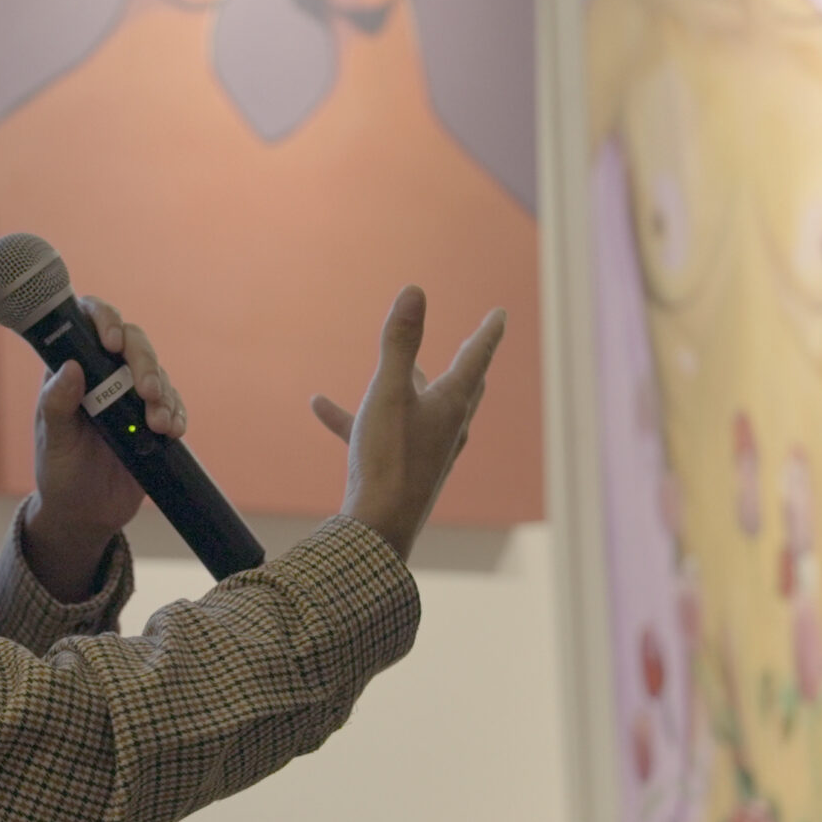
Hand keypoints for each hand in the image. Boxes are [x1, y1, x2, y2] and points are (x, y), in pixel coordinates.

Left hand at [22, 295, 186, 598]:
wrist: (86, 514)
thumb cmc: (60, 474)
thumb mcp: (53, 441)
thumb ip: (57, 405)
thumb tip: (70, 367)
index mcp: (72, 371)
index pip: (88, 323)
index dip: (104, 319)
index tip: (111, 341)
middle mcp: (104, 375)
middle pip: (133, 343)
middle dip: (144, 362)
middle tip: (145, 392)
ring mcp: (131, 396)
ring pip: (157, 372)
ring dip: (163, 393)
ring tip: (158, 425)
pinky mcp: (153, 418)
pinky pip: (173, 404)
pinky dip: (175, 414)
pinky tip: (171, 431)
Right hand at [314, 288, 505, 560]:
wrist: (377, 531)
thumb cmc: (388, 461)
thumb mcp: (389, 392)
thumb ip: (400, 342)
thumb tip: (415, 290)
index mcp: (451, 405)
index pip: (477, 358)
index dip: (488, 332)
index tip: (501, 315)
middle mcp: (446, 429)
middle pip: (463, 387)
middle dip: (467, 362)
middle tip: (476, 345)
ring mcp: (426, 453)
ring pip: (423, 410)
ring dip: (413, 386)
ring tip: (401, 368)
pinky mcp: (401, 471)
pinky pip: (379, 434)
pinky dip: (356, 417)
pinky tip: (320, 406)